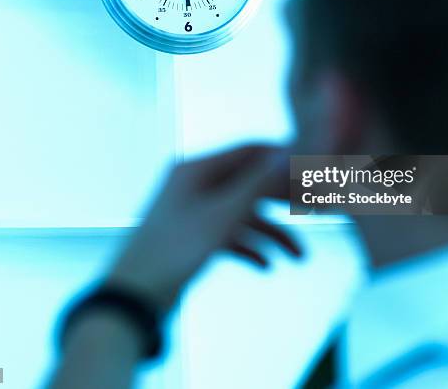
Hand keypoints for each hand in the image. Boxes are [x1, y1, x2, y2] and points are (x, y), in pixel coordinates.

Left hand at [106, 145, 299, 309]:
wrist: (134, 297)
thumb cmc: (175, 250)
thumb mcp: (222, 215)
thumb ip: (255, 184)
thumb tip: (284, 153)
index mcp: (195, 169)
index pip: (247, 151)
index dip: (280, 157)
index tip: (310, 167)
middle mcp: (195, 184)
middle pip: (248, 183)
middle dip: (280, 201)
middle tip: (313, 210)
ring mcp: (193, 210)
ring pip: (242, 214)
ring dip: (270, 233)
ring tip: (299, 257)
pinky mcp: (192, 236)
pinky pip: (228, 234)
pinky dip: (248, 247)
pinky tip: (266, 266)